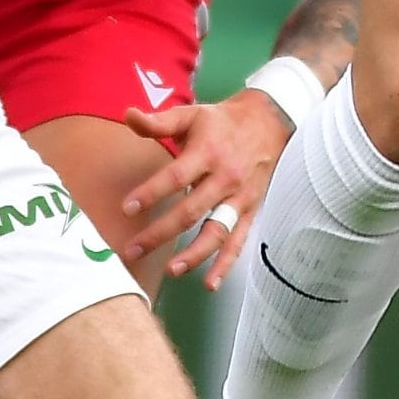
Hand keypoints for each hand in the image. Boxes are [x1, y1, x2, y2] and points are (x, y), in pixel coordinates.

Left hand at [117, 89, 291, 284]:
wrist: (271, 120)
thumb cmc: (223, 121)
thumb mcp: (192, 115)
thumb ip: (159, 122)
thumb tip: (127, 115)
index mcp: (209, 152)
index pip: (177, 176)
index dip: (151, 192)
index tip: (127, 208)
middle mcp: (226, 177)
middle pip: (191, 210)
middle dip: (160, 233)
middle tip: (132, 250)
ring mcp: (240, 197)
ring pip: (216, 230)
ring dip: (194, 254)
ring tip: (170, 270)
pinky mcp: (251, 210)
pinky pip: (238, 240)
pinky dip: (226, 263)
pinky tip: (210, 284)